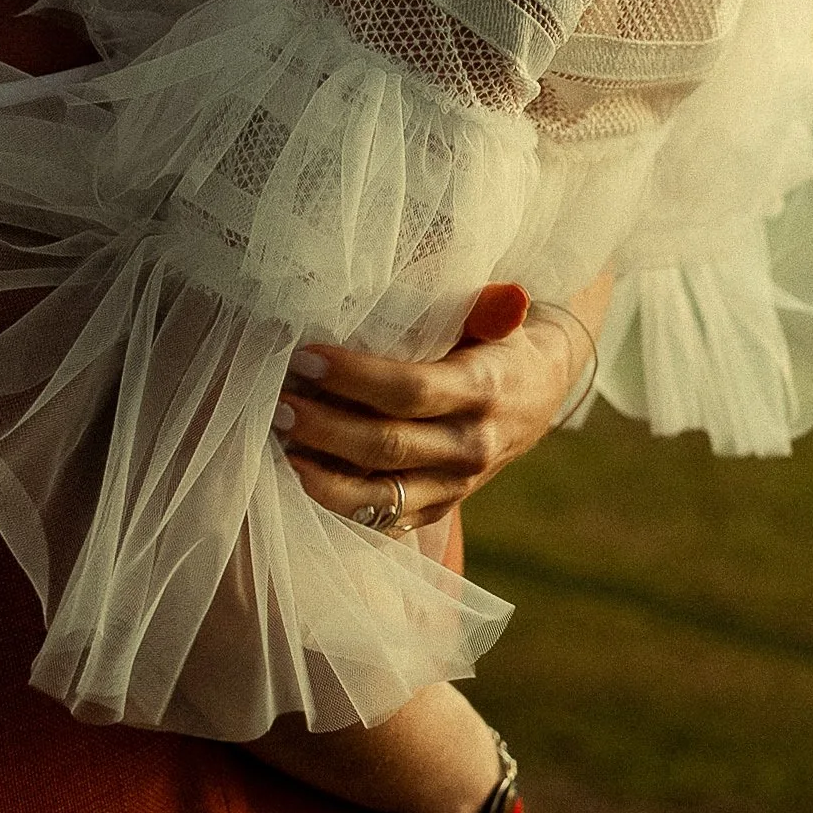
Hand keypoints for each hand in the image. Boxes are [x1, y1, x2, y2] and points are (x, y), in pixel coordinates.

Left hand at [275, 280, 599, 533]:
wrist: (535, 397)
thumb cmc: (497, 344)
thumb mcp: (497, 321)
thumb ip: (487, 306)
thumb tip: (513, 293)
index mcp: (484, 390)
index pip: (411, 389)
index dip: (354, 377)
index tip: (305, 356)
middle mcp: (471, 446)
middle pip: (386, 446)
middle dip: (324, 427)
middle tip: (277, 404)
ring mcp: (455, 486)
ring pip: (379, 496)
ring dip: (321, 475)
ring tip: (278, 445)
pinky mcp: (437, 509)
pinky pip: (381, 519)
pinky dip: (336, 504)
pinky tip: (299, 478)